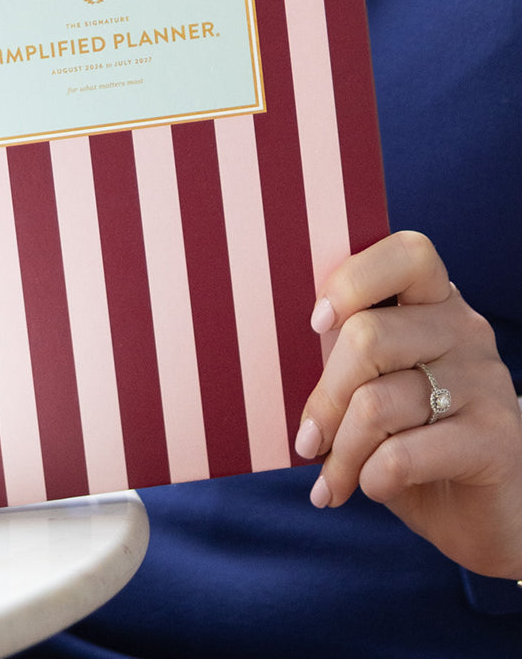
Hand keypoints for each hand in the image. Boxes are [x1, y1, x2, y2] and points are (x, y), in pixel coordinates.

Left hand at [296, 231, 521, 579]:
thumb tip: (269, 344)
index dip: (353, 281)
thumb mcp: (374, 384)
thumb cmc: (410, 437)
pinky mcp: (497, 441)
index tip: (316, 322)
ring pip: (377, 403)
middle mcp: (465, 331)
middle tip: (307, 440)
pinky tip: (371, 488)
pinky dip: (371, 478)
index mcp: (434, 304)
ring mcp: (486, 383)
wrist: (483, 513)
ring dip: (341, 451)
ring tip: (334, 477)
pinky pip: (403, 454)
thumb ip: (343, 353)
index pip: (407, 253)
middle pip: (369, 336)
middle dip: (325, 398)